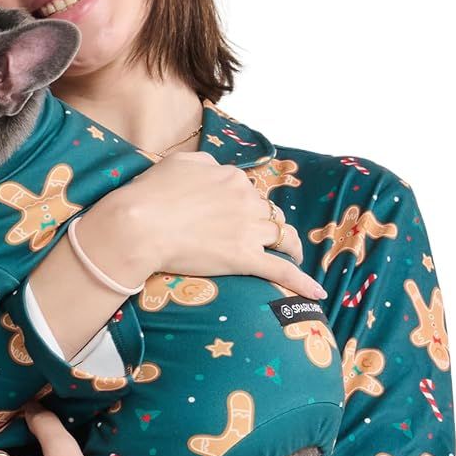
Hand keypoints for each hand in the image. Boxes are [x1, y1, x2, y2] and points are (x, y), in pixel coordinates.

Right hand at [110, 152, 325, 299]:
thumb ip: (203, 164)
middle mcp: (246, 200)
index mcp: (231, 177)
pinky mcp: (244, 258)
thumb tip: (214, 171)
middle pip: (269, 212)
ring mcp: (248, 230)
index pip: (249, 190)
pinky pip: (281, 271)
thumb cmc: (150, 194)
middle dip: (269, 224)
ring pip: (282, 236)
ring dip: (290, 246)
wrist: (139, 225)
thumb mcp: (178, 163)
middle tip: (266, 237)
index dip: (246, 204)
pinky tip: (317, 292)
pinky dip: (302, 282)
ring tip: (292, 255)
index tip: (239, 215)